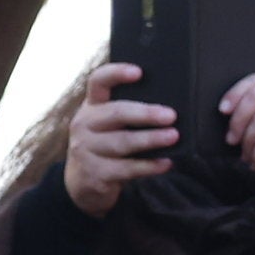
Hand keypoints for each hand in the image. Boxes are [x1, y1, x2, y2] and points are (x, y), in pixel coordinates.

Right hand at [55, 61, 179, 217]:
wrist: (82, 183)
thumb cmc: (106, 145)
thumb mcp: (108, 125)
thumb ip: (127, 114)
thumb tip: (169, 108)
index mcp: (91, 106)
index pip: (98, 81)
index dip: (117, 73)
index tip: (139, 72)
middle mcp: (84, 124)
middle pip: (116, 113)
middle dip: (145, 114)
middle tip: (171, 115)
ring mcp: (86, 150)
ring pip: (122, 142)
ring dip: (150, 139)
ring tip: (173, 136)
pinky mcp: (94, 174)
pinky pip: (126, 168)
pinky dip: (148, 166)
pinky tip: (165, 163)